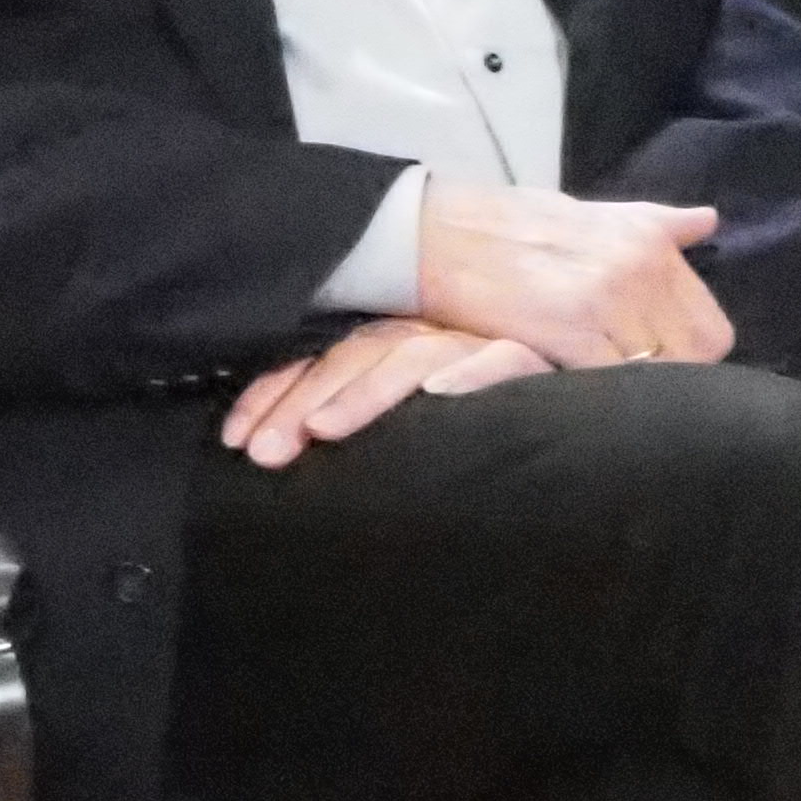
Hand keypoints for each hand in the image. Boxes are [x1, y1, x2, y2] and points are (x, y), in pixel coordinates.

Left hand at [222, 318, 547, 470]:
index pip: (316, 363)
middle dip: (298, 403)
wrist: (566, 439)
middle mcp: (423, 341)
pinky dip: (471, 373)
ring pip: (408, 356)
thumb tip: (267, 459)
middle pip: (350, 358)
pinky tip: (439, 396)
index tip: (234, 441)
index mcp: (382, 354)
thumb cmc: (463, 446)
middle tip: (265, 452)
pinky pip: (503, 360)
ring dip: (364, 393)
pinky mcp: (534, 366)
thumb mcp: (395, 440)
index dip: (272, 396)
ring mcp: (474, 348)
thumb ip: (341, 434)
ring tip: (325, 429)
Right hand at [416, 179, 731, 371]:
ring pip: (654, 374)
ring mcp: (605, 299)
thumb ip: (654, 223)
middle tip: (623, 381)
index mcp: (650, 242)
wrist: (431, 229)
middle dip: (667, 376)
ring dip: (630, 390)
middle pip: (694, 355)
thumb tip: (708, 221)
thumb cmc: (503, 223)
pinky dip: (596, 394)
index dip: (687, 354)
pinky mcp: (566, 328)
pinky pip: (608, 381)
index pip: (711, 329)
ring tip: (597, 389)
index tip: (651, 360)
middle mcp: (639, 267)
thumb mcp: (590, 211)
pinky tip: (571, 388)